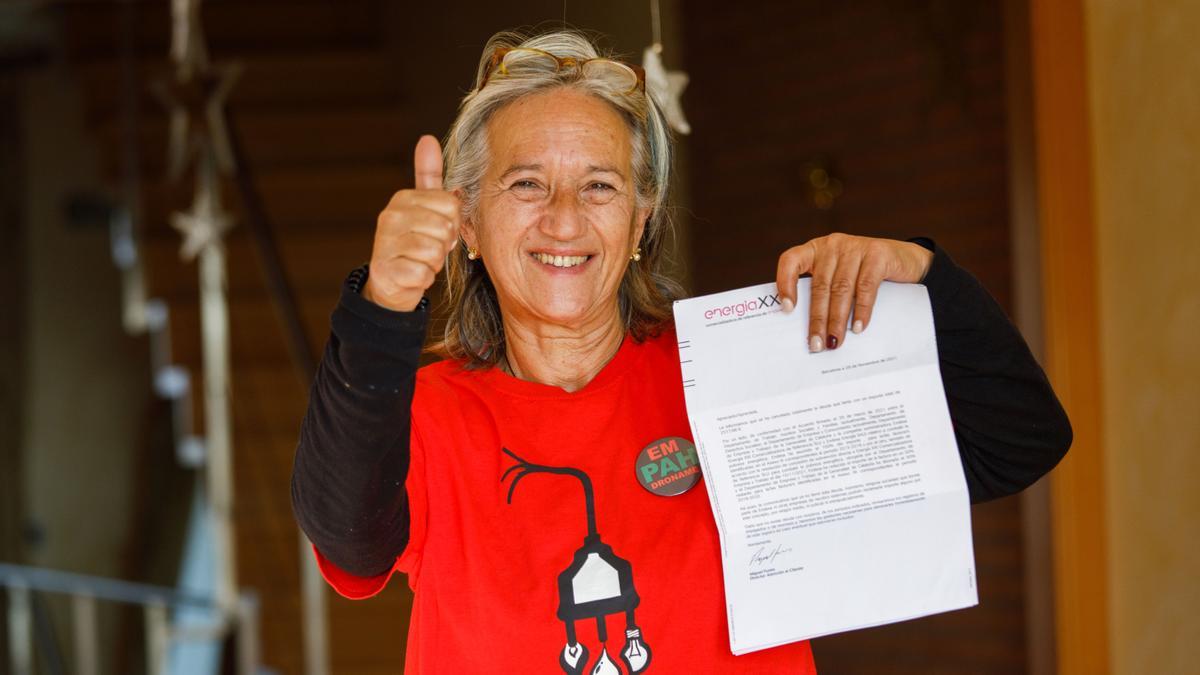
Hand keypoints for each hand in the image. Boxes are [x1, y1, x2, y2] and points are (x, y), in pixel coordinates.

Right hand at [362, 135, 460, 311]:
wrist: (391, 282)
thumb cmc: (414, 242)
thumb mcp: (423, 206)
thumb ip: (427, 175)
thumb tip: (426, 139)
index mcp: (403, 198)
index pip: (452, 205)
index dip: (452, 223)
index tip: (437, 229)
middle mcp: (391, 216)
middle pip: (445, 228)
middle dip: (444, 244)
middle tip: (428, 248)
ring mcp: (385, 242)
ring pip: (435, 251)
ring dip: (434, 262)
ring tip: (419, 260)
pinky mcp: (386, 269)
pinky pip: (424, 273)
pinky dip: (424, 278)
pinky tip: (412, 275)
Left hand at [775, 233, 932, 351]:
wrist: (905, 259)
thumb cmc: (864, 273)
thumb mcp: (839, 276)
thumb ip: (824, 291)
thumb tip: (810, 328)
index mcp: (815, 250)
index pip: (790, 261)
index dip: (785, 283)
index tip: (787, 309)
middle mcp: (832, 245)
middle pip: (820, 286)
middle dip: (817, 319)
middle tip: (816, 344)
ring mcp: (855, 247)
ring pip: (841, 289)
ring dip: (837, 320)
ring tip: (834, 341)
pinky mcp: (877, 254)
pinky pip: (866, 287)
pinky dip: (861, 310)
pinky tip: (857, 327)